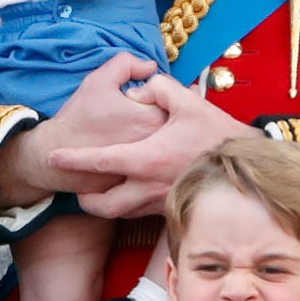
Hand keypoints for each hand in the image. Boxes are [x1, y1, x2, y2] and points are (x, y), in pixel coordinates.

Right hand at [0, 54, 166, 206]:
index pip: (175, 101)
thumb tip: (150, 66)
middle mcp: (158, 147)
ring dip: (162, 139)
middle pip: (176, 125)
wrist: (54, 153)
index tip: (143, 98)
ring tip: (139, 133)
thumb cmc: (78, 116)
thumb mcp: (100, 80)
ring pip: (168, 148)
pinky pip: (156, 168)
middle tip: (142, 114)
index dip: (160, 96)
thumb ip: (127, 64)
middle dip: (165, 116)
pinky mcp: (141, 186)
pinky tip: (135, 151)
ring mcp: (152, 169)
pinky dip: (152, 159)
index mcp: (152, 119)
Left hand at [48, 74, 259, 218]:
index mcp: (147, 159)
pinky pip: (140, 212)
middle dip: (84, 199)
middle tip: (79, 188)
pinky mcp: (172, 209)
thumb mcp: (187, 100)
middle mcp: (148, 186)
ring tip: (101, 190)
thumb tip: (139, 89)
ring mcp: (160, 202)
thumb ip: (157, 87)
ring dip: (105, 203)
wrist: (245, 165)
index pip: (100, 161)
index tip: (53, 156)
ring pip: (120, 214)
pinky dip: (129, 204)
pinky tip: (133, 189)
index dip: (73, 159)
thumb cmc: (216, 133)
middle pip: (102, 205)